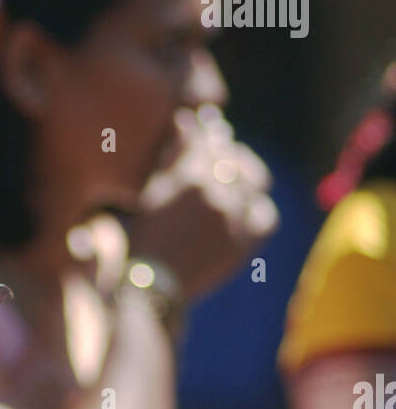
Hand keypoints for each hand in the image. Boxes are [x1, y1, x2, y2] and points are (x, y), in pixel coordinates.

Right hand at [127, 106, 278, 300]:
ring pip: (253, 181)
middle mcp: (215, 194)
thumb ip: (173, 156)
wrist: (153, 287)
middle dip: (228, 154)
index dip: (212, 134)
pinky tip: (246, 210)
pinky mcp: (243, 244)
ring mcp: (232, 220)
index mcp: (189, 177)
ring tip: (235, 182)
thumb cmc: (144, 239)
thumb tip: (187, 121)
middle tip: (223, 158)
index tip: (213, 132)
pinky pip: (264, 215)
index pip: (209, 140)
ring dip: (245, 176)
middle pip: (233, 158)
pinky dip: (257, 208)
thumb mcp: (152, 193)